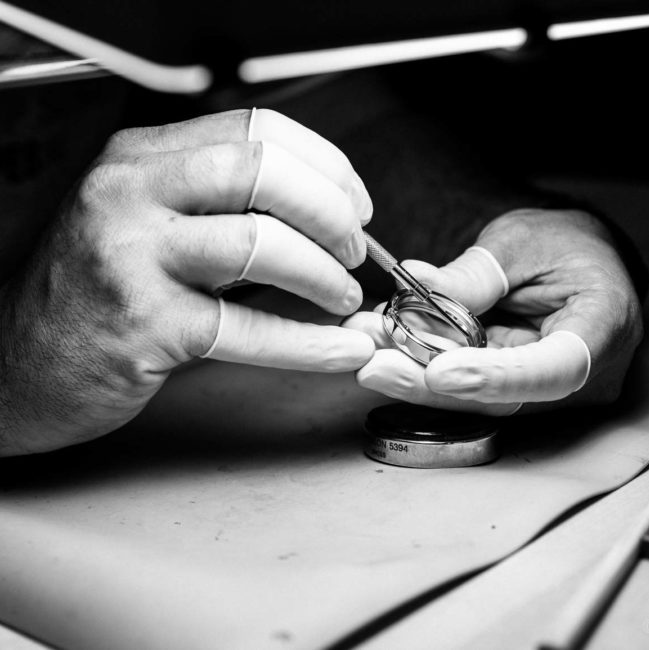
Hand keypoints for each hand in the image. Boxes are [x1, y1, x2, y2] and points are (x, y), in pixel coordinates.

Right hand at [0, 109, 374, 454]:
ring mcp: (133, 258)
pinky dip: (306, 342)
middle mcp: (131, 194)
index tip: (355, 204)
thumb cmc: (97, 293)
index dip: (324, 165)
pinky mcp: (144, 326)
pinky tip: (338, 349)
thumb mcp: (148, 222)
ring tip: (343, 297)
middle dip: (329, 211)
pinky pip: (245, 328)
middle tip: (354, 250)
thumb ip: (219, 206)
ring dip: (322, 274)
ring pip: (259, 243)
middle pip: (260, 171)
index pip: (256, 130)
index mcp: (141, 159)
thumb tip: (318, 214)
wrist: (21, 361)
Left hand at [344, 209, 642, 414]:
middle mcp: (575, 374)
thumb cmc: (569, 244)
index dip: (493, 377)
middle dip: (427, 383)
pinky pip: (464, 384)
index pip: (552, 371)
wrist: (583, 259)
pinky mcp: (509, 383)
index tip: (438, 373)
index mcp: (600, 330)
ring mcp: (540, 386)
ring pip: (473, 398)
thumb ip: (476, 274)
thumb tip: (415, 285)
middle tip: (373, 363)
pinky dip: (421, 365)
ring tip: (366, 344)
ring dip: (412, 373)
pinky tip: (382, 344)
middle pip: (498, 398)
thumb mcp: (524, 243)